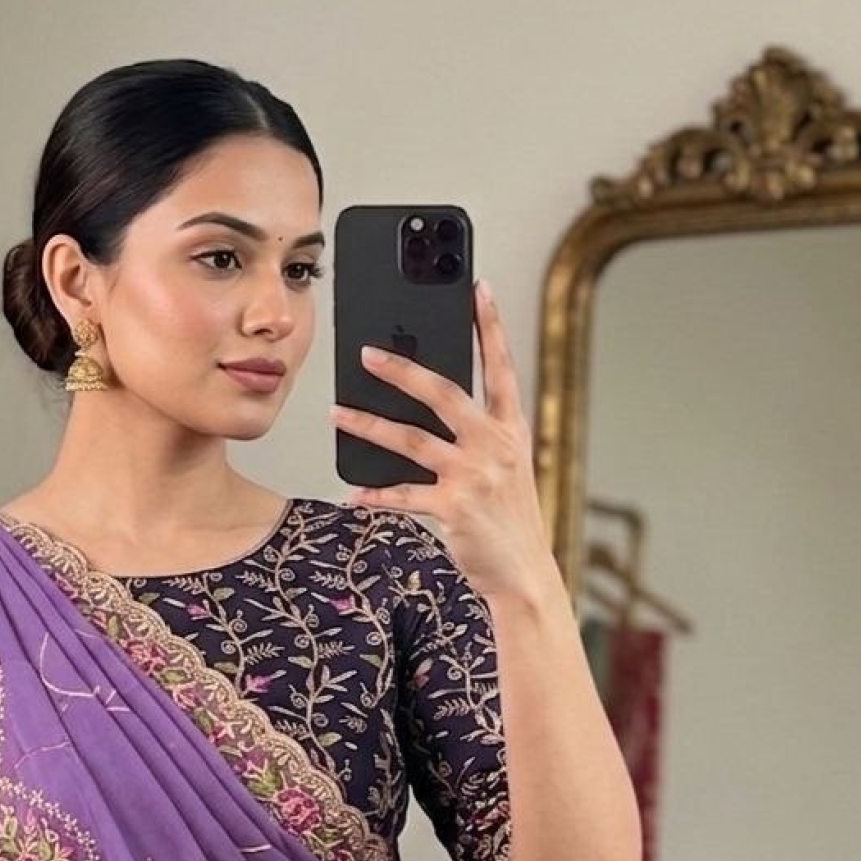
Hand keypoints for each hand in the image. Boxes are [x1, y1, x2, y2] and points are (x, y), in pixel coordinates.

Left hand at [329, 278, 555, 600]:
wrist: (524, 572)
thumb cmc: (509, 518)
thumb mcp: (507, 467)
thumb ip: (480, 434)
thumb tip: (431, 406)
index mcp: (511, 430)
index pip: (501, 367)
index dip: (491, 326)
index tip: (478, 288)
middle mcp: (495, 446)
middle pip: (443, 393)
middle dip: (402, 369)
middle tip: (366, 354)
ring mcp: (474, 476)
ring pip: (411, 439)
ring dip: (368, 425)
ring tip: (337, 414)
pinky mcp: (453, 508)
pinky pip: (403, 494)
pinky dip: (375, 494)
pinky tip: (354, 492)